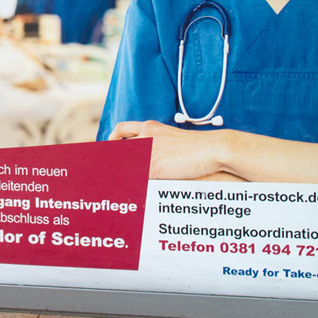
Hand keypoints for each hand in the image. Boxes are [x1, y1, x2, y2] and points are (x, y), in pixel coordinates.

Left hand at [110, 120, 224, 178]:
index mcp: (150, 127)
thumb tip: (151, 155)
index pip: (121, 129)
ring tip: (112, 184)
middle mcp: (146, 136)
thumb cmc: (197, 146)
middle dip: (109, 159)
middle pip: (117, 147)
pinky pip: (134, 176)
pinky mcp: (154, 167)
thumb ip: (158, 143)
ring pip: (122, 162)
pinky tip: (128, 190)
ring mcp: (148, 152)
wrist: (212, 148)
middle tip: (105, 170)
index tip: (107, 149)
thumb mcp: (173, 138)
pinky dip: (129, 182)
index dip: (111, 139)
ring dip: (118, 173)